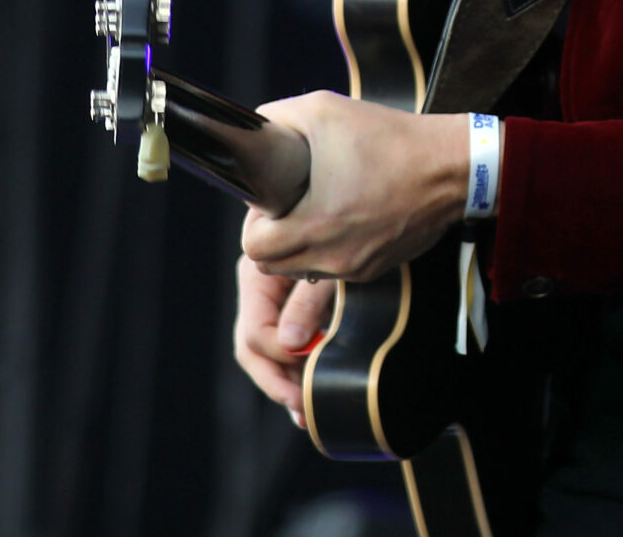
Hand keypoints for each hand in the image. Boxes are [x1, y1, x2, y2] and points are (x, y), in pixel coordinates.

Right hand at [231, 244, 334, 426]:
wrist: (369, 207)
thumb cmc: (347, 228)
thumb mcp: (331, 264)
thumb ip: (309, 301)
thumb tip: (292, 345)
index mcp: (258, 276)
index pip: (255, 333)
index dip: (279, 360)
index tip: (307, 374)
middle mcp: (260, 291)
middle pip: (253, 349)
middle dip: (276, 382)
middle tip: (302, 408)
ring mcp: (274, 302)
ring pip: (268, 354)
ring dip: (286, 383)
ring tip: (306, 414)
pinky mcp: (293, 310)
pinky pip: (286, 347)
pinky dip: (297, 371)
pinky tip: (309, 397)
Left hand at [239, 92, 468, 282]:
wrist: (454, 167)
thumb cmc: (392, 139)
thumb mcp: (326, 110)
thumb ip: (277, 119)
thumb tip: (255, 131)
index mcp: (315, 223)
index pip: (254, 247)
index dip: (256, 222)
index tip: (273, 203)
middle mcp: (334, 254)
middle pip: (273, 266)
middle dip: (274, 238)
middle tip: (291, 208)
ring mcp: (357, 265)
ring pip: (304, 270)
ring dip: (301, 248)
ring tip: (320, 213)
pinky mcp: (378, 267)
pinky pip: (338, 268)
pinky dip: (334, 249)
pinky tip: (350, 218)